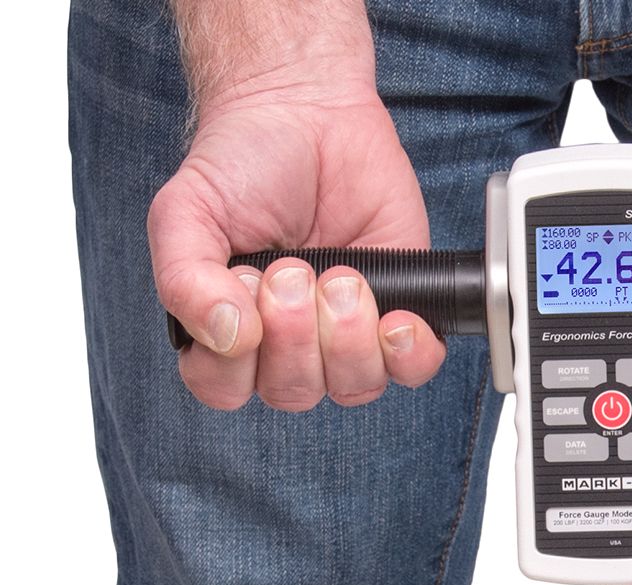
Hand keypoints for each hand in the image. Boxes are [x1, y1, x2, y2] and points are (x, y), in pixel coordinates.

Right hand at [149, 83, 444, 409]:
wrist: (306, 112)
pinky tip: (397, 320)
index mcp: (228, 333)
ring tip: (343, 276)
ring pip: (353, 386)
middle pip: (293, 391)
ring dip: (348, 337)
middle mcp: (288, 347)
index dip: (235, 356)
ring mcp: (347, 337)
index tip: (244, 287)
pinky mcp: (400, 317)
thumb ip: (184, 279)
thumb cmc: (242, 166)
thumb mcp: (187, 212)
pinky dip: (409, 354)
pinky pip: (412, 369)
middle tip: (295, 267)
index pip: (224, 389)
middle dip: (295, 332)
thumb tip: (226, 335)